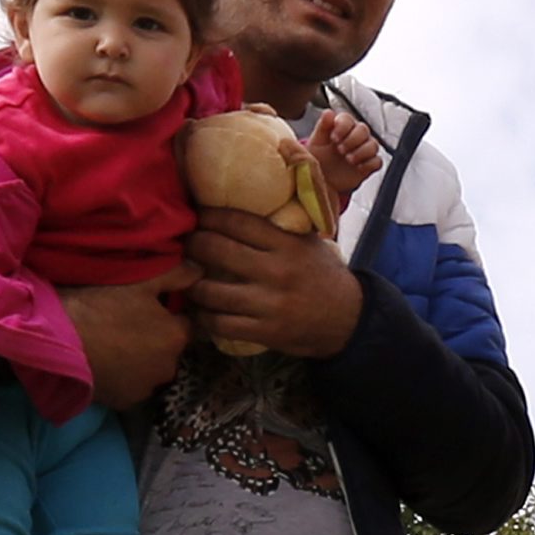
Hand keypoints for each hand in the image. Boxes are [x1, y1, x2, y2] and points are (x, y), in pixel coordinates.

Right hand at [64, 270, 192, 408]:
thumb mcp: (140, 281)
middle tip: (127, 324)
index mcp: (176, 337)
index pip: (184, 324)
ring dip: (140, 360)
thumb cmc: (101, 305)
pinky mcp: (125, 402)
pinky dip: (123, 377)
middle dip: (155, 339)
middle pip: (167, 349)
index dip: (168, 315)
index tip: (148, 308)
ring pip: (150, 369)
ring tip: (114, 344)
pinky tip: (106, 363)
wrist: (60, 340)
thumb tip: (201, 271)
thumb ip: (176, 275)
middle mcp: (169, 367)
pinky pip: (131, 386)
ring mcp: (147, 388)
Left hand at [185, 208, 364, 358]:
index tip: (195, 215)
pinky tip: (199, 311)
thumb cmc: (322, 275)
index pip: (236, 221)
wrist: (350, 320)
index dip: (207, 216)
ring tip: (184, 278)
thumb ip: (277, 227)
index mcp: (287, 244)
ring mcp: (270, 304)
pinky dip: (203, 317)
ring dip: (191, 284)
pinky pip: (221, 323)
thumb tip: (238, 203)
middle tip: (184, 245)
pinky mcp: (266, 331)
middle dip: (192, 245)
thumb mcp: (307, 243)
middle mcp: (277, 271)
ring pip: (212, 291)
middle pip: (216, 250)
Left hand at [305, 109, 383, 217]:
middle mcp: (354, 136)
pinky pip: (377, 161)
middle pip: (363, 129)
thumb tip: (328, 113)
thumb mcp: (316, 142)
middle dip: (352, 140)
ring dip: (362, 152)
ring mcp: (363, 150)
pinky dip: (369, 164)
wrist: (323, 179)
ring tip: (349, 160)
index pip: (347, 119)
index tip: (333, 138)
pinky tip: (358, 168)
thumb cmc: (319, 158)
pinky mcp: (369, 164)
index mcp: (341, 127)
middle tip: (340, 150)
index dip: (342, 127)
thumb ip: (322, 127)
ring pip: (373, 144)